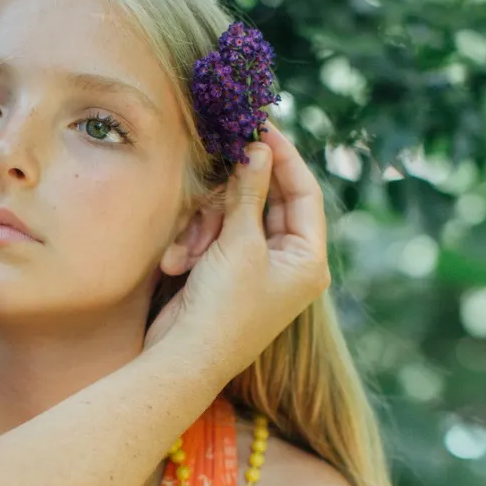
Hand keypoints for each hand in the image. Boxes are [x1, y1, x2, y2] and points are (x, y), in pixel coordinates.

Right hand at [144, 121, 329, 379]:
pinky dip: (195, 243)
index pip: (305, 192)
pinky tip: (178, 262)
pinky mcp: (226, 274)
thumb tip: (258, 149)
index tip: (261, 126)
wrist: (183, 360)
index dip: (284, 156)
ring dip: (207, 225)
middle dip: (233, 195)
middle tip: (218, 164)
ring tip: (190, 249)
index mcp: (308, 259)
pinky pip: (214, 238)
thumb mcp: (239, 245)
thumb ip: (249, 193)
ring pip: (234, 217)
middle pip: (267, 202)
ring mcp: (257, 269)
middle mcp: (289, 263)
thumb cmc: (222, 309)